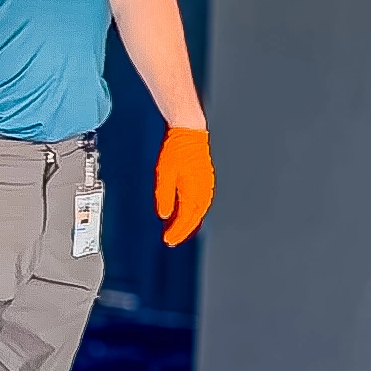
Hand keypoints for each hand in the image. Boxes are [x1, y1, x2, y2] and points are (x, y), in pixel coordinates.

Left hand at [154, 125, 215, 246]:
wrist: (189, 131)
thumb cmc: (176, 149)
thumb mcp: (164, 173)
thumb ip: (165, 196)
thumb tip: (165, 216)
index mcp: (194, 189)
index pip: (186, 218)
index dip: (177, 231)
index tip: (167, 240)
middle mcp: (203, 189)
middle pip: (195, 217)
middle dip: (183, 230)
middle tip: (171, 240)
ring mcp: (207, 184)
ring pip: (199, 211)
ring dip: (189, 222)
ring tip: (178, 230)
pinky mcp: (206, 180)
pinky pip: (202, 202)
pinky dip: (194, 212)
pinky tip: (187, 213)